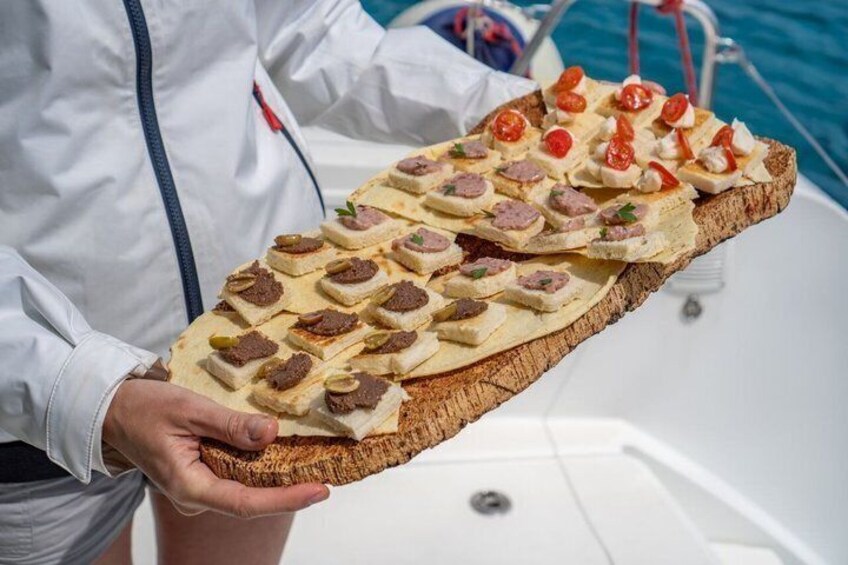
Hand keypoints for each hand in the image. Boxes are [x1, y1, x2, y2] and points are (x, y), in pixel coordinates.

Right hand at [103, 378, 328, 517]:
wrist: (112, 409)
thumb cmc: (144, 407)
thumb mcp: (190, 409)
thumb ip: (231, 425)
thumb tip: (272, 433)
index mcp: (189, 485)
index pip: (246, 503)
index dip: (286, 500)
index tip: (320, 491)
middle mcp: (196, 494)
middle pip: (251, 499)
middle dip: (290, 489)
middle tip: (330, 474)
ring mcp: (199, 487)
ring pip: (245, 487)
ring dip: (278, 477)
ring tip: (316, 464)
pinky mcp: (202, 475)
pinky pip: (236, 475)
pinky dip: (260, 466)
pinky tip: (284, 453)